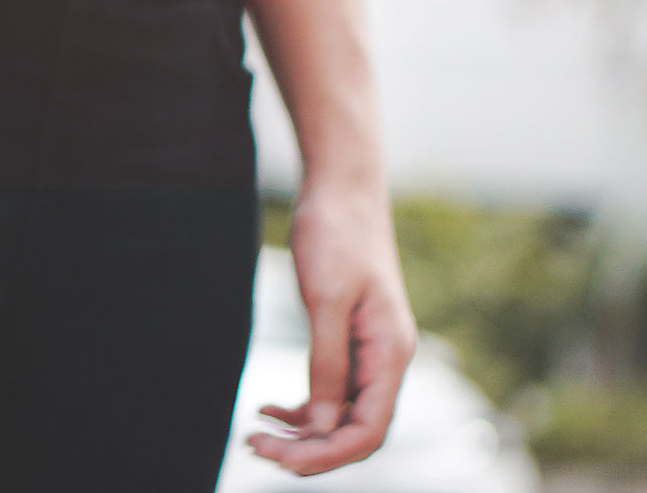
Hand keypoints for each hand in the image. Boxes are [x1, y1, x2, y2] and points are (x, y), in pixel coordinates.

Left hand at [248, 184, 416, 474]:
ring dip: (303, 432)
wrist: (342, 188)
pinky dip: (303, 407)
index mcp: (391, 355)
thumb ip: (327, 364)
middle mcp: (387, 360)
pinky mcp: (350, 338)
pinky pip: (332, 390)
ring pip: (342, 415)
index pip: (368, 431)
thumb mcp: (326, 300)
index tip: (280, 458)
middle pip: (355, 430)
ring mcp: (370, 351)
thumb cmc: (337, 234)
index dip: (326, 453)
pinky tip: (269, 409)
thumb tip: (322, 425)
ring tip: (256, 435)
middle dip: (309, 449)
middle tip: (255, 446)